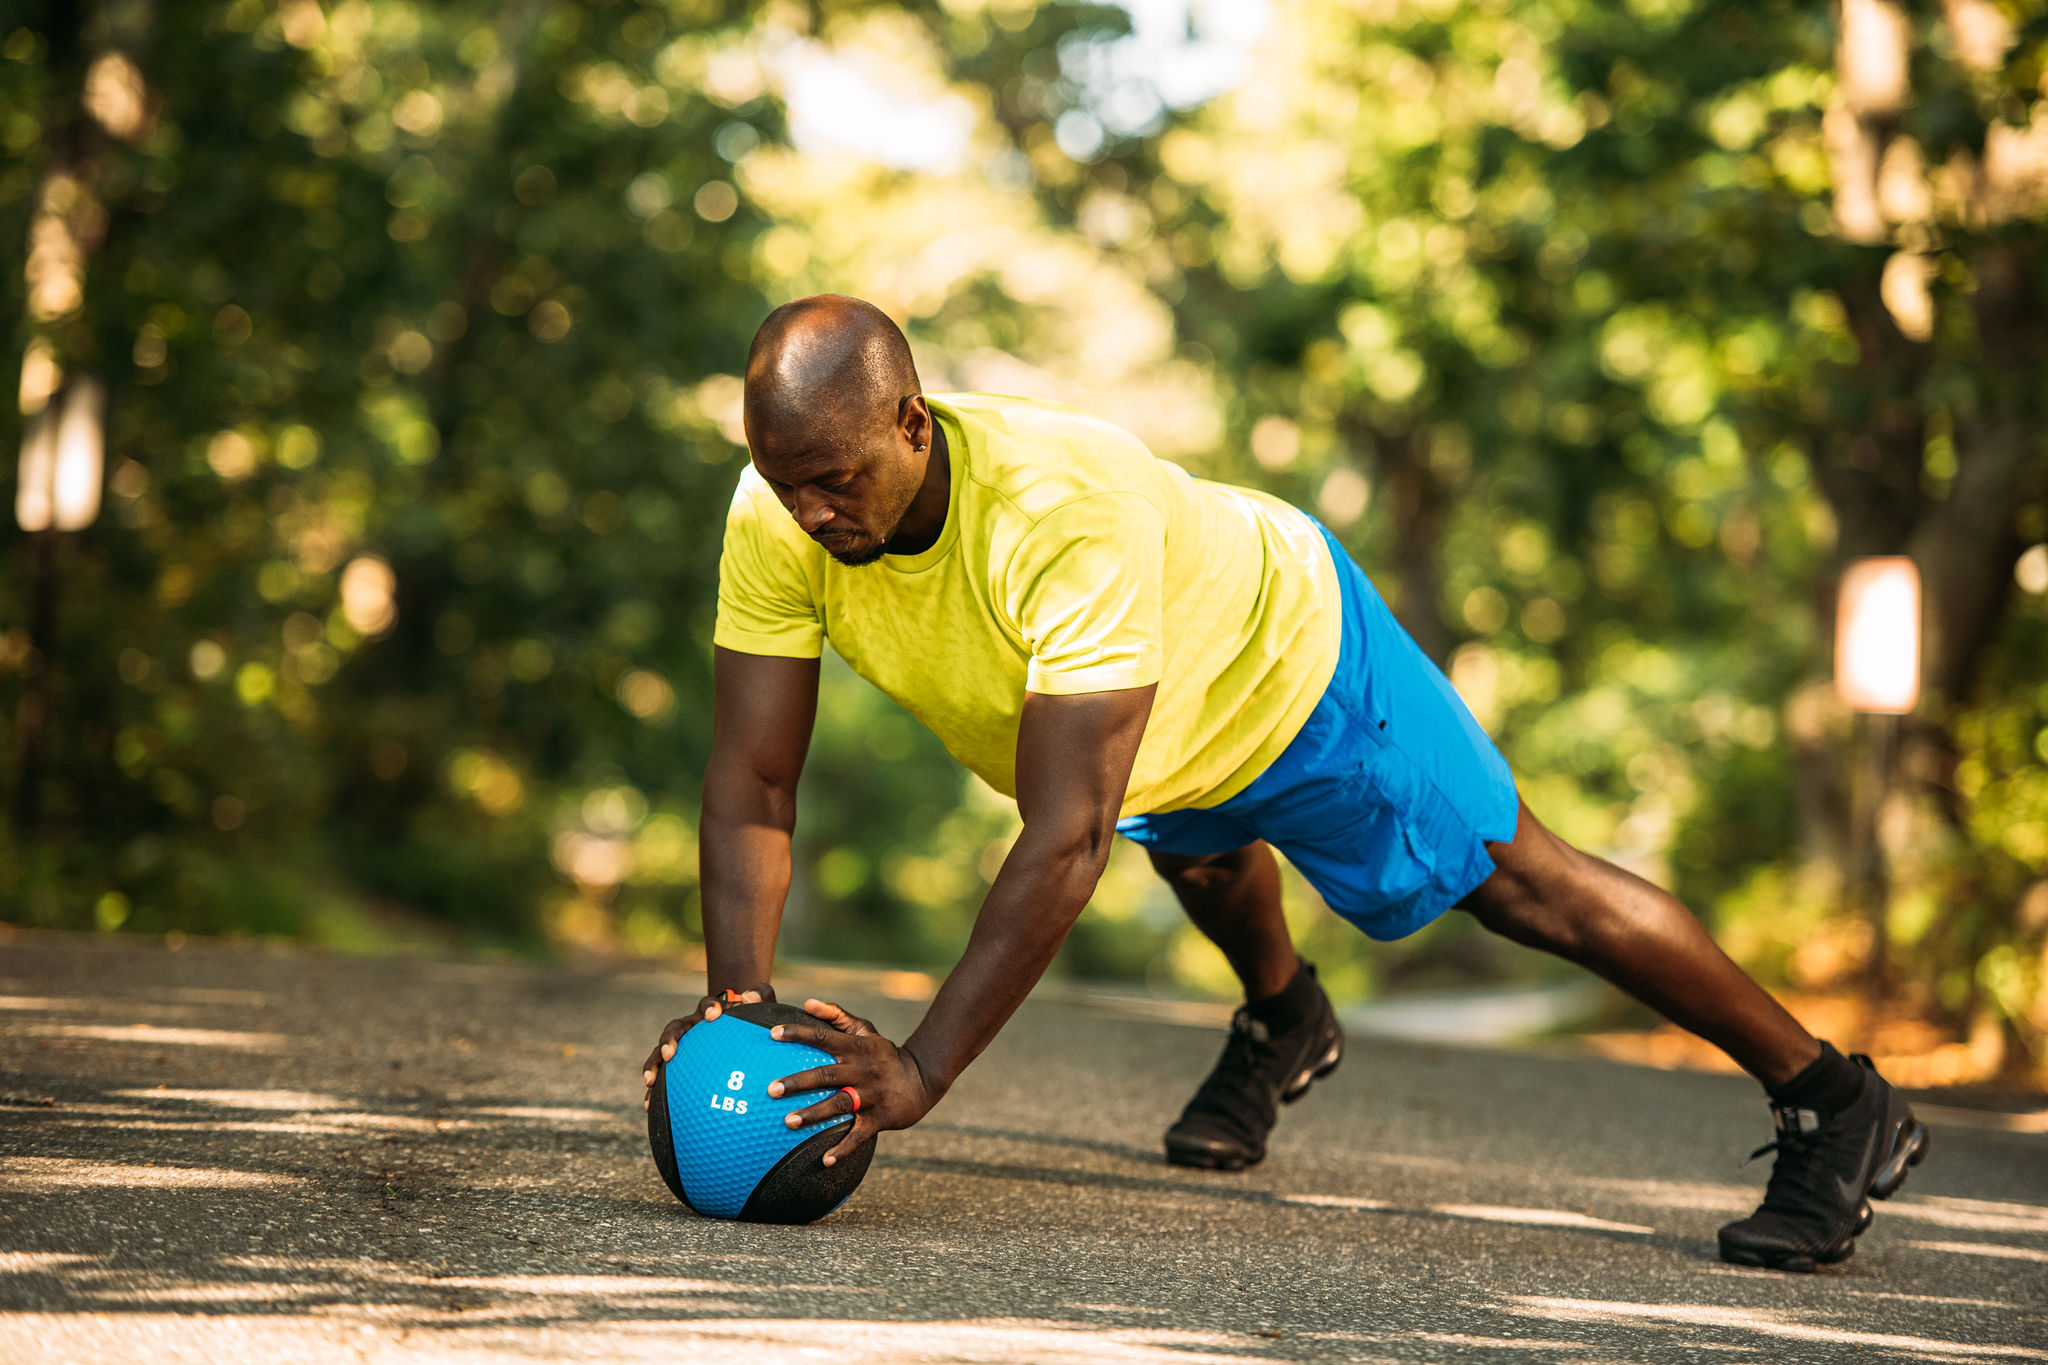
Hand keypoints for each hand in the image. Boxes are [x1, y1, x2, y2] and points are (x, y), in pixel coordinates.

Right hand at [641, 984, 774, 1111]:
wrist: (734, 1027)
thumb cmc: (749, 1017)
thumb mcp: (761, 1003)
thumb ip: (761, 995)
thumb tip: (749, 997)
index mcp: (708, 1012)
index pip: (706, 1005)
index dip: (710, 1007)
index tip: (715, 1014)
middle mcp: (690, 1026)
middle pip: (674, 1029)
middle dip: (670, 1040)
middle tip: (670, 1053)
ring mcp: (680, 1045)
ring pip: (660, 1052)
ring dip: (653, 1065)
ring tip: (650, 1082)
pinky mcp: (676, 1064)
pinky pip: (662, 1077)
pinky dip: (654, 1090)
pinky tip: (650, 1107)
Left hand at [767, 999, 934, 1165]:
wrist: (920, 1080)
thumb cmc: (882, 1053)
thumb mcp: (865, 1030)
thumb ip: (836, 1015)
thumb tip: (807, 1002)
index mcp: (856, 1047)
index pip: (823, 1037)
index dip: (799, 1034)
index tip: (772, 1034)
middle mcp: (862, 1070)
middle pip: (826, 1074)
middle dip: (798, 1082)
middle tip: (770, 1089)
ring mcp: (871, 1095)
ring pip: (839, 1105)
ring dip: (813, 1114)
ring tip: (787, 1122)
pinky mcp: (879, 1118)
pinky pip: (859, 1135)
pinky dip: (843, 1149)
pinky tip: (824, 1161)